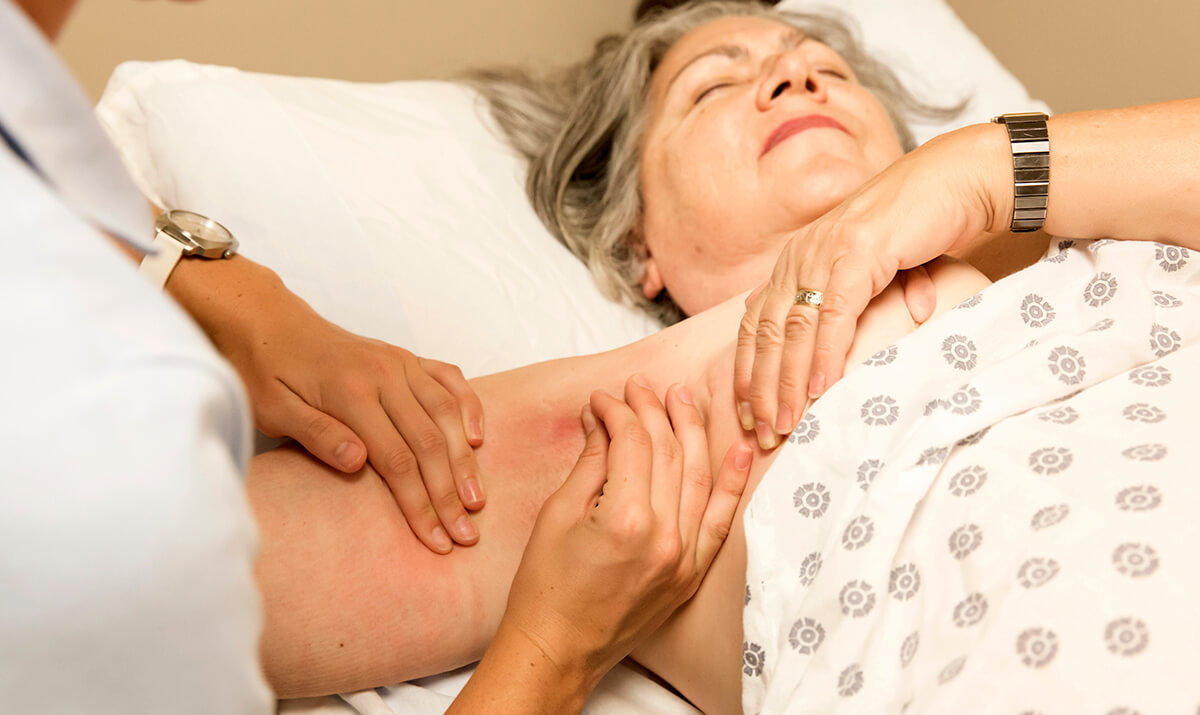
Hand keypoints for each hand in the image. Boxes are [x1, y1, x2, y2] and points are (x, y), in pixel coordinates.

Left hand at [220, 277, 485, 554]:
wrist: (269, 322)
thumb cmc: (266, 372)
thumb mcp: (273, 409)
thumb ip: (317, 435)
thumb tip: (357, 463)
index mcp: (351, 392)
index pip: (396, 460)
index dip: (419, 504)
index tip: (436, 540)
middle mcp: (385, 374)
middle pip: (429, 442)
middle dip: (449, 493)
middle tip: (467, 533)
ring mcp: (401, 362)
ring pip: (446, 414)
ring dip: (464, 460)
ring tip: (477, 499)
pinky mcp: (407, 358)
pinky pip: (450, 380)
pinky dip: (469, 407)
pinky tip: (476, 438)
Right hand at [498, 376, 752, 691]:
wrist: (558, 649)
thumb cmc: (545, 587)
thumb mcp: (557, 515)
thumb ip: (589, 463)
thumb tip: (601, 420)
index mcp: (625, 520)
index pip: (633, 443)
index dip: (618, 411)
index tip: (602, 399)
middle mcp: (664, 537)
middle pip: (668, 452)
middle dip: (653, 410)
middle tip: (640, 386)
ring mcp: (684, 557)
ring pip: (698, 475)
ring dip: (693, 430)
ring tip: (683, 398)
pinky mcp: (692, 573)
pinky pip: (720, 520)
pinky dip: (732, 483)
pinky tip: (740, 449)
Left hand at [734, 124, 1004, 445]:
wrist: (957, 180)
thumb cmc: (918, 228)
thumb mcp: (870, 271)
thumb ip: (847, 304)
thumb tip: (834, 353)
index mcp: (795, 259)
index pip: (755, 322)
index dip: (748, 370)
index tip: (746, 413)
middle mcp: (800, 255)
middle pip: (765, 331)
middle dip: (760, 387)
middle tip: (761, 431)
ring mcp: (826, 252)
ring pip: (793, 327)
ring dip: (787, 380)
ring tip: (786, 421)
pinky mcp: (858, 253)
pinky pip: (834, 315)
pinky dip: (824, 354)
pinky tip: (820, 388)